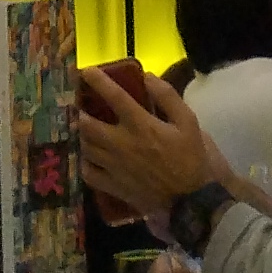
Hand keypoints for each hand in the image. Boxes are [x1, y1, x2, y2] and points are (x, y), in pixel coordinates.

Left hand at [75, 65, 225, 231]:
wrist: (189, 201)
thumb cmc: (191, 158)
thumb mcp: (188, 122)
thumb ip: (167, 96)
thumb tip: (147, 76)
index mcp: (140, 125)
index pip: (114, 97)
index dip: (98, 81)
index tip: (86, 71)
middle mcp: (121, 144)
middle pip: (89, 124)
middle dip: (81, 112)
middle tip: (81, 106)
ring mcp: (115, 167)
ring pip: (86, 148)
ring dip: (82, 135)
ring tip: (84, 129)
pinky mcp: (113, 187)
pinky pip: (89, 174)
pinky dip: (85, 163)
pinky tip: (89, 158)